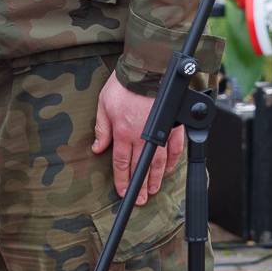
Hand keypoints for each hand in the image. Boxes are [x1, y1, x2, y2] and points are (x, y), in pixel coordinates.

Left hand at [91, 72, 181, 204]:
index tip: (122, 191)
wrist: (147, 71)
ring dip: (156, 179)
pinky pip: (175, 150)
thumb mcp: (103, 105)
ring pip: (158, 164)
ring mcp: (160, 134)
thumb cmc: (124, 85)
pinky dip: (172, 163)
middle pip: (140, 168)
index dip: (122, 180)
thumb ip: (101, 129)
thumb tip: (97, 147)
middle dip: (139, 186)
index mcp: (123, 133)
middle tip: (139, 199)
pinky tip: (168, 171)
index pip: (121, 163)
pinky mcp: (174, 127)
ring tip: (153, 190)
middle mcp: (142, 137)